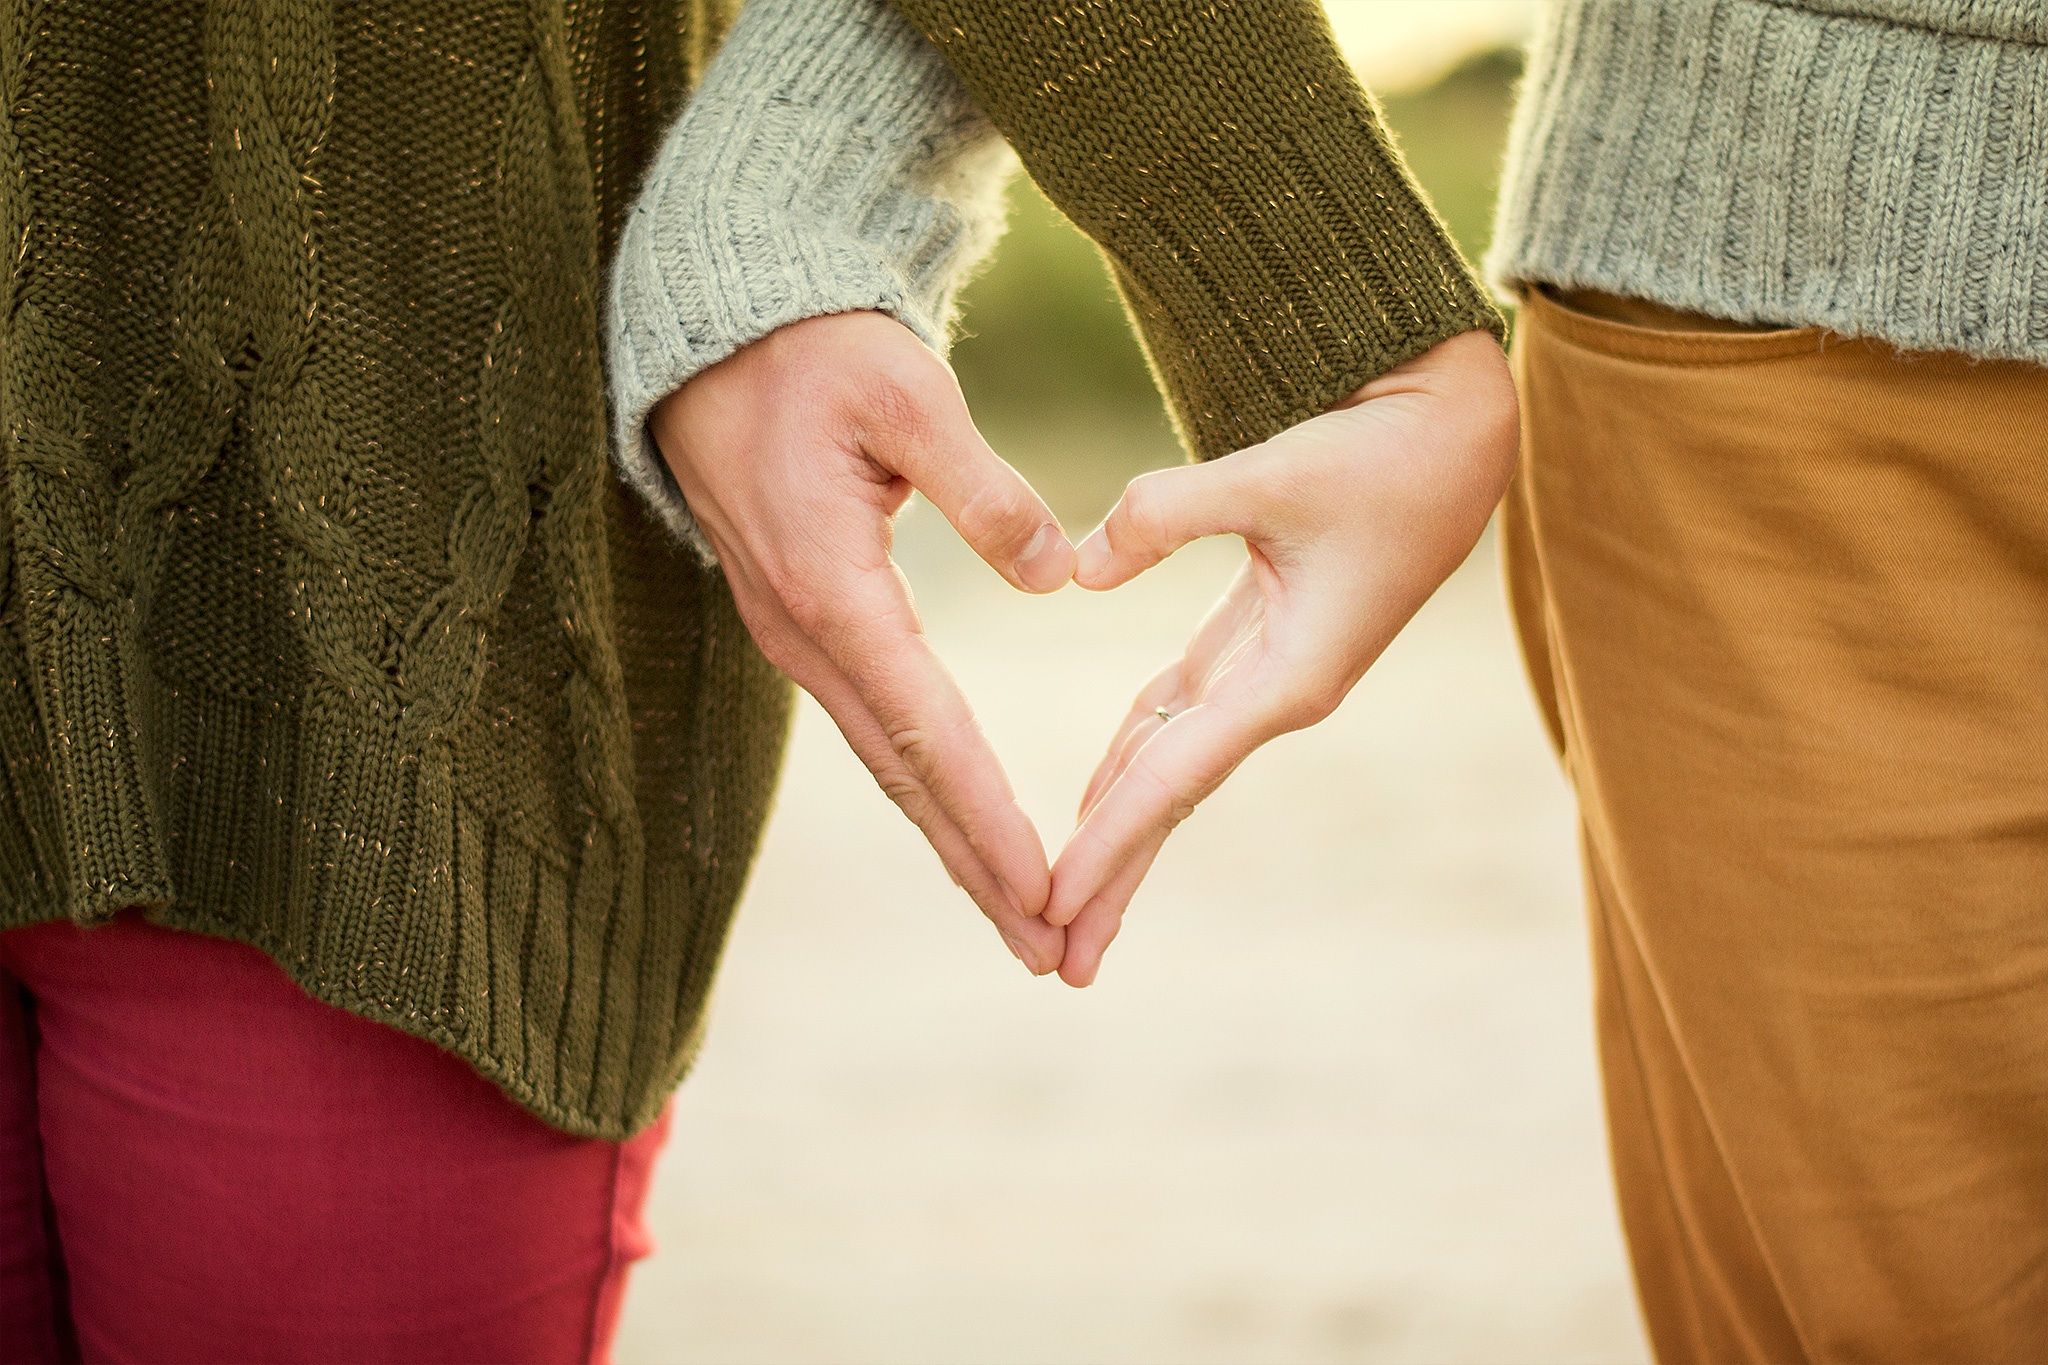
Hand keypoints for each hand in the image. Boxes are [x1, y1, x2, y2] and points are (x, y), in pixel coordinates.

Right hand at [649, 311, 1076, 973]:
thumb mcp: (905, 394)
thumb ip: (982, 488)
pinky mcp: (803, 623)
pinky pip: (873, 725)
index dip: (988, 815)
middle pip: (904, 776)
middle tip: (1047, 948)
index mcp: (832, 587)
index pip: (926, 729)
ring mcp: (796, 635)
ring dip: (952, 841)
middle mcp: (805, 633)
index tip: (1044, 887)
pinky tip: (962, 823)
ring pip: (887, 762)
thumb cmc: (813, 353)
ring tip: (1019, 914)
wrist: (713, 336)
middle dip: (977, 868)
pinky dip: (925, 786)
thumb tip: (1056, 575)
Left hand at [1047, 329, 1518, 985]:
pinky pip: (1181, 716)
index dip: (1109, 842)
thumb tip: (1076, 571)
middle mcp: (1279, 693)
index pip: (1175, 778)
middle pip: (1171, 800)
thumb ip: (1167, 515)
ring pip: (1172, 766)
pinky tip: (1096, 797)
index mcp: (1291, 678)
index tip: (1051, 903)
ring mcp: (1271, 673)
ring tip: (1065, 902)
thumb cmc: (1382, 454)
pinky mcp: (1262, 639)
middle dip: (1114, 879)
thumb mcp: (1274, 473)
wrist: (1457, 433)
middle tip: (1054, 960)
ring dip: (1119, 832)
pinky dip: (1134, 757)